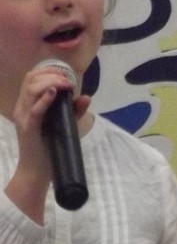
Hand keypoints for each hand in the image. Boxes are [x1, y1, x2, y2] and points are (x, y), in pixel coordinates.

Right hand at [5, 66, 89, 221]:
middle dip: (51, 74)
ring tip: (65, 85)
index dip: (48, 71)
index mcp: (28, 104)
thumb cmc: (49, 148)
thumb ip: (73, 111)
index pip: (32, 78)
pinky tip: (55, 93)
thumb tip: (87, 97)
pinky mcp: (28, 128)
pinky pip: (34, 110)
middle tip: (68, 81)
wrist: (37, 172)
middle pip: (30, 79)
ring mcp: (23, 117)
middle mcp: (22, 107)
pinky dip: (44, 99)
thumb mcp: (64, 125)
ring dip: (50, 82)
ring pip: (30, 90)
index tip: (66, 75)